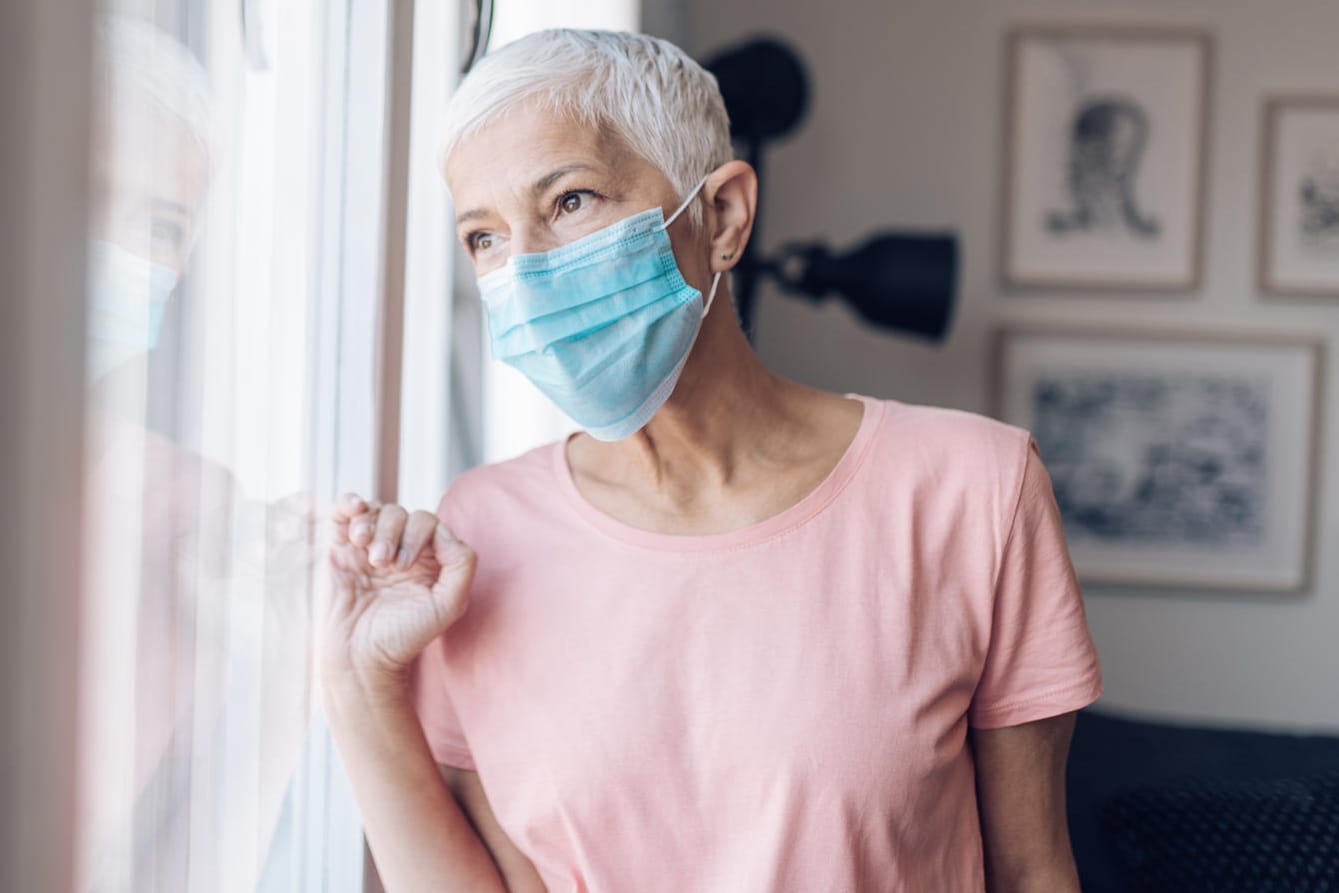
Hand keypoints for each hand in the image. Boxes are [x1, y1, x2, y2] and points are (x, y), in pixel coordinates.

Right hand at [320, 492, 476, 688]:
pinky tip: (353, 508)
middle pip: (401, 514)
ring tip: (366, 553)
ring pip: (375, 511)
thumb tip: (446, 533)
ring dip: (372, 524)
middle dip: (393, 533)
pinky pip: (344, 514)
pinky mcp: (340, 550)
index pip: (428, 523)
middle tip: (383, 564)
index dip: (417, 534)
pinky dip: (348, 504)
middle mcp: (401, 549)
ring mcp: (370, 548)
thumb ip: (462, 565)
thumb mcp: (448, 605)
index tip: (404, 566)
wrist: (359, 658)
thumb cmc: (404, 637)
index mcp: (429, 559)